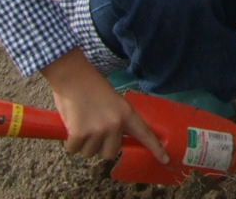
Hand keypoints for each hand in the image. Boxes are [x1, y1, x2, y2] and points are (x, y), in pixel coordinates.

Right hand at [45, 52, 169, 162]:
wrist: (73, 75)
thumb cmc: (91, 86)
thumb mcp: (113, 102)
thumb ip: (117, 120)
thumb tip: (113, 139)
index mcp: (126, 113)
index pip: (144, 134)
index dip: (155, 148)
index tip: (165, 160)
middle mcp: (115, 124)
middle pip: (110, 154)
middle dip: (100, 146)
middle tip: (93, 130)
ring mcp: (98, 130)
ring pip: (90, 153)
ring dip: (84, 143)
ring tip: (81, 122)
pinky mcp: (80, 133)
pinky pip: (73, 150)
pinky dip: (70, 142)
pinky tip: (71, 125)